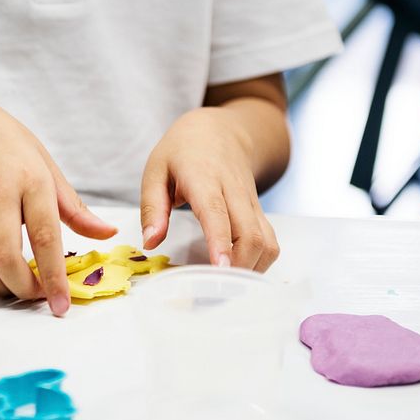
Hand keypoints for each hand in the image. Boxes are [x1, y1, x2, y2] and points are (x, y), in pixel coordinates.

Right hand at [0, 90, 116, 314]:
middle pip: (6, 256)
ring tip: (15, 289)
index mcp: (31, 180)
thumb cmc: (4, 142)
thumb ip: (74, 207)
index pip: (45, 238)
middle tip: (37, 298)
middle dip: (22, 289)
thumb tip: (106, 233)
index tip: (61, 304)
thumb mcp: (45, 165)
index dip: (54, 277)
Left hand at [140, 107, 279, 271]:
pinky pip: (269, 240)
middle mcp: (233, 190)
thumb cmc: (182, 151)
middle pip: (250, 232)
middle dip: (239, 266)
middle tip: (215, 289)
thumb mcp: (156, 170)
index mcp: (203, 176)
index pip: (216, 210)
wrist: (221, 130)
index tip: (220, 267)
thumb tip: (150, 242)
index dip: (220, 240)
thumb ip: (152, 207)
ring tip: (227, 286)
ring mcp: (251, 201)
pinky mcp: (259, 211)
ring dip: (252, 268)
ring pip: (266, 239)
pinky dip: (259, 262)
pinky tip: (239, 272)